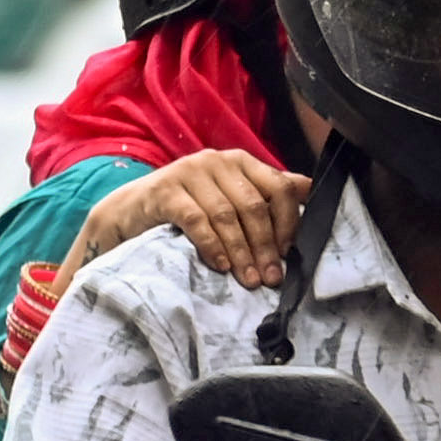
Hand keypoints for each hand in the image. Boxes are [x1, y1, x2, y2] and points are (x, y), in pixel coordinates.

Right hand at [81, 150, 309, 286]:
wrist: (129, 212)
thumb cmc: (187, 207)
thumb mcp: (229, 198)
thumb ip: (266, 193)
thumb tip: (310, 188)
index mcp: (240, 161)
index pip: (278, 187)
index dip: (287, 223)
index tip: (287, 254)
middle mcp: (216, 161)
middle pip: (252, 206)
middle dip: (265, 246)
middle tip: (270, 278)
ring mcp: (189, 172)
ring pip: (226, 216)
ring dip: (240, 252)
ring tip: (248, 280)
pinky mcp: (165, 191)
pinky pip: (196, 220)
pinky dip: (211, 246)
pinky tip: (219, 266)